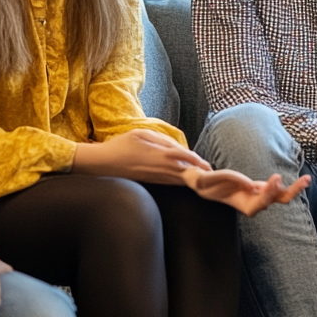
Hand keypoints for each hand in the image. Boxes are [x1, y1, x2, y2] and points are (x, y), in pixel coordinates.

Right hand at [71, 128, 210, 184]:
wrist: (104, 164)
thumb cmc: (122, 145)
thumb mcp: (143, 134)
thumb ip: (163, 140)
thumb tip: (179, 147)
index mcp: (161, 155)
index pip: (186, 158)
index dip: (198, 161)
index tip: (207, 164)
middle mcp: (162, 169)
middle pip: (187, 173)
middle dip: (200, 173)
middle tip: (212, 174)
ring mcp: (157, 178)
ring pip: (180, 180)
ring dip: (192, 179)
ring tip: (204, 177)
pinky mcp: (153, 182)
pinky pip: (172, 183)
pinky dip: (182, 181)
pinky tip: (186, 179)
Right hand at [183, 168, 310, 216]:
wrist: (207, 185)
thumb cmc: (209, 183)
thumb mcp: (215, 178)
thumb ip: (232, 179)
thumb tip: (251, 185)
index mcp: (243, 204)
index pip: (260, 204)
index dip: (268, 193)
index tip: (274, 177)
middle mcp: (255, 202)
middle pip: (275, 201)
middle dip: (289, 192)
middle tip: (302, 181)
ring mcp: (260, 195)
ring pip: (281, 195)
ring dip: (294, 189)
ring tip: (307, 179)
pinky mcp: (263, 188)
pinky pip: (278, 188)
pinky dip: (289, 184)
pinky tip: (302, 180)